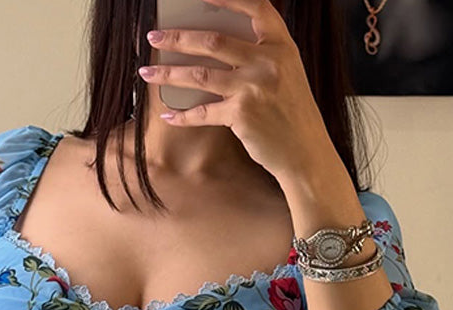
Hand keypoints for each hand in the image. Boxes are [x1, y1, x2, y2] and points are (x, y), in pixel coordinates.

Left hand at [140, 0, 336, 183]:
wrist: (305, 152)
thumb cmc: (292, 115)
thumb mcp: (287, 74)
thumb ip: (260, 56)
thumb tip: (214, 47)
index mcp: (281, 46)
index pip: (255, 8)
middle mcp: (267, 61)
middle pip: (213, 41)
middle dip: (178, 37)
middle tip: (154, 36)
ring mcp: (253, 87)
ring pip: (200, 74)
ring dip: (168, 73)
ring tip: (148, 72)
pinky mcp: (241, 114)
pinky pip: (202, 112)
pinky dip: (182, 116)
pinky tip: (168, 116)